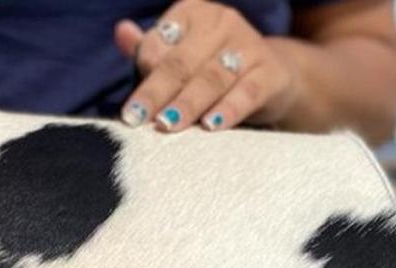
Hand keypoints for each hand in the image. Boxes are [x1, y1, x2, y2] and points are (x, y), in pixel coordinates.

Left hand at [115, 1, 297, 132]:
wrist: (274, 78)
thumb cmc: (214, 69)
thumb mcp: (182, 57)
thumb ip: (150, 50)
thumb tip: (121, 32)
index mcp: (192, 13)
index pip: (160, 43)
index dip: (143, 73)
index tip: (131, 109)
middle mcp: (221, 22)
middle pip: (181, 63)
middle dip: (156, 92)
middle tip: (137, 119)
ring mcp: (248, 46)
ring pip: (211, 79)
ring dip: (187, 104)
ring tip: (167, 125)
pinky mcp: (270, 74)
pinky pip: (247, 93)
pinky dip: (229, 110)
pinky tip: (211, 126)